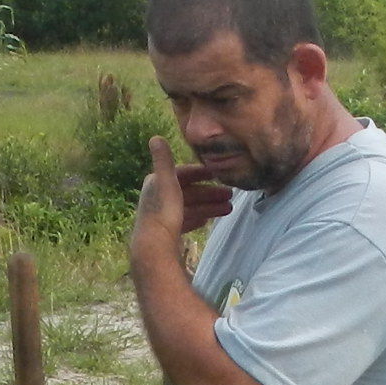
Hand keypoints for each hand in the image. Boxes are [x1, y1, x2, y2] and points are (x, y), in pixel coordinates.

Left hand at [131, 138, 229, 274]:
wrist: (154, 246)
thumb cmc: (163, 212)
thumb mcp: (167, 182)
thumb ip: (164, 160)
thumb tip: (155, 137)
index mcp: (157, 183)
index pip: (182, 174)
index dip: (200, 172)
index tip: (218, 173)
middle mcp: (158, 198)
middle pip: (188, 192)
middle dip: (209, 193)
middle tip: (231, 194)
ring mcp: (162, 216)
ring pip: (189, 207)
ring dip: (208, 207)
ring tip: (229, 209)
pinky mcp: (166, 233)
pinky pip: (185, 222)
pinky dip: (197, 219)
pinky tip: (207, 221)